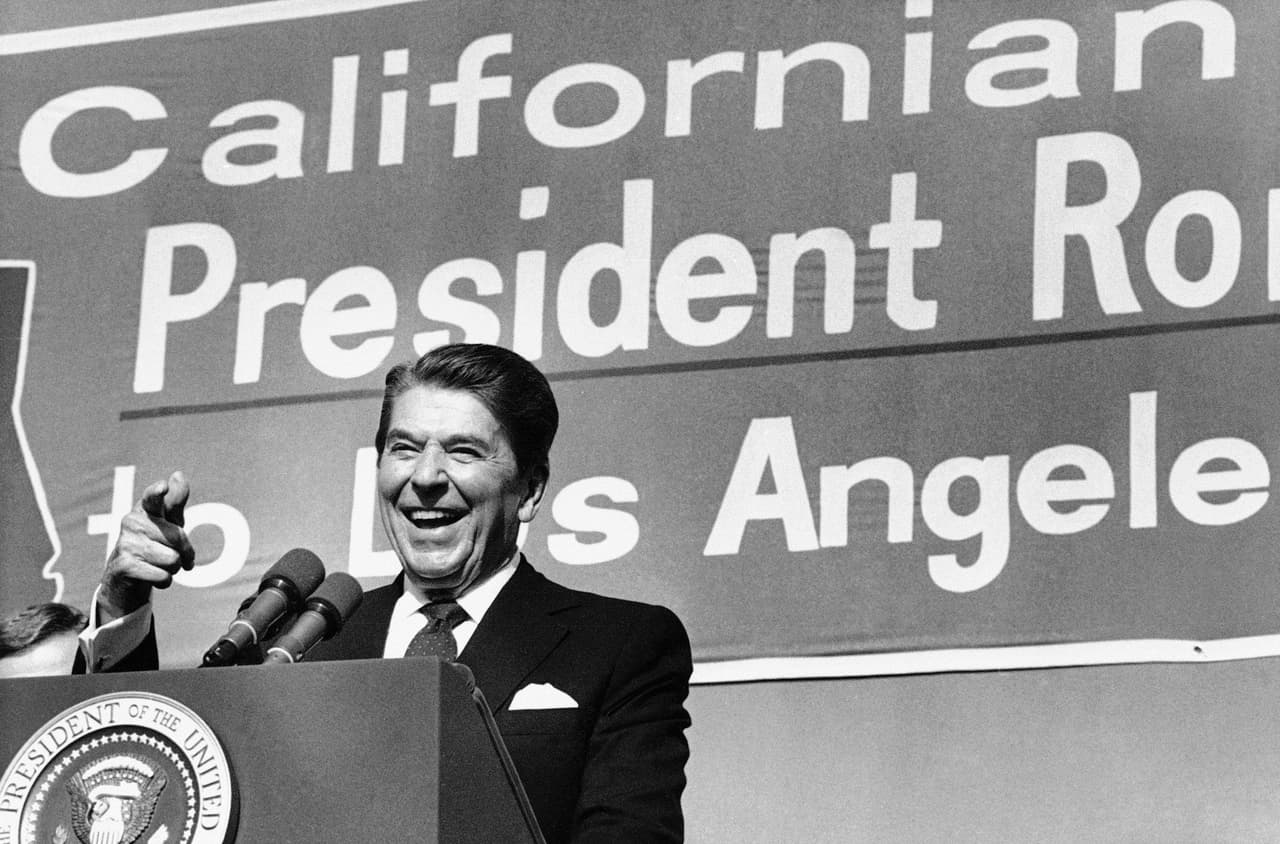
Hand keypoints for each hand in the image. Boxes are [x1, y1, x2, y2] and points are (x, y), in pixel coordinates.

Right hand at [98, 471, 195, 622]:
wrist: (125, 580)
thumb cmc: (154, 545)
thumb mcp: (167, 524)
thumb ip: (175, 502)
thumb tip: (178, 474)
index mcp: (145, 509)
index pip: (153, 498)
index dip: (158, 493)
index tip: (163, 487)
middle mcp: (132, 522)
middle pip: (178, 538)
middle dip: (185, 553)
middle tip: (179, 557)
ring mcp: (126, 544)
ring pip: (173, 560)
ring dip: (173, 569)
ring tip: (159, 566)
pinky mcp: (124, 566)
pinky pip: (164, 577)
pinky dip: (164, 581)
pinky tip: (151, 577)